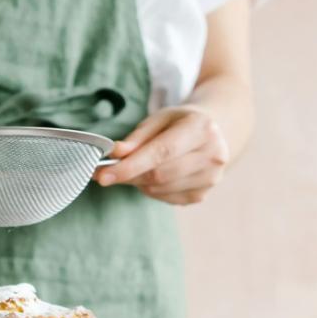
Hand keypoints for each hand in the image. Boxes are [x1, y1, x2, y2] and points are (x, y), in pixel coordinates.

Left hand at [96, 105, 229, 204]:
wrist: (212, 133)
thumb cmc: (180, 123)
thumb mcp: (159, 119)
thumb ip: (136, 138)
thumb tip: (115, 154)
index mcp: (202, 129)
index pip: (162, 152)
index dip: (131, 166)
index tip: (103, 175)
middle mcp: (212, 155)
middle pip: (160, 175)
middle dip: (128, 175)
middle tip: (106, 172)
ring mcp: (210, 179)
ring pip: (159, 189)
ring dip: (138, 182)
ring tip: (135, 167)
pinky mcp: (201, 195)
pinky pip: (164, 198)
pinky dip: (150, 189)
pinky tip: (154, 175)